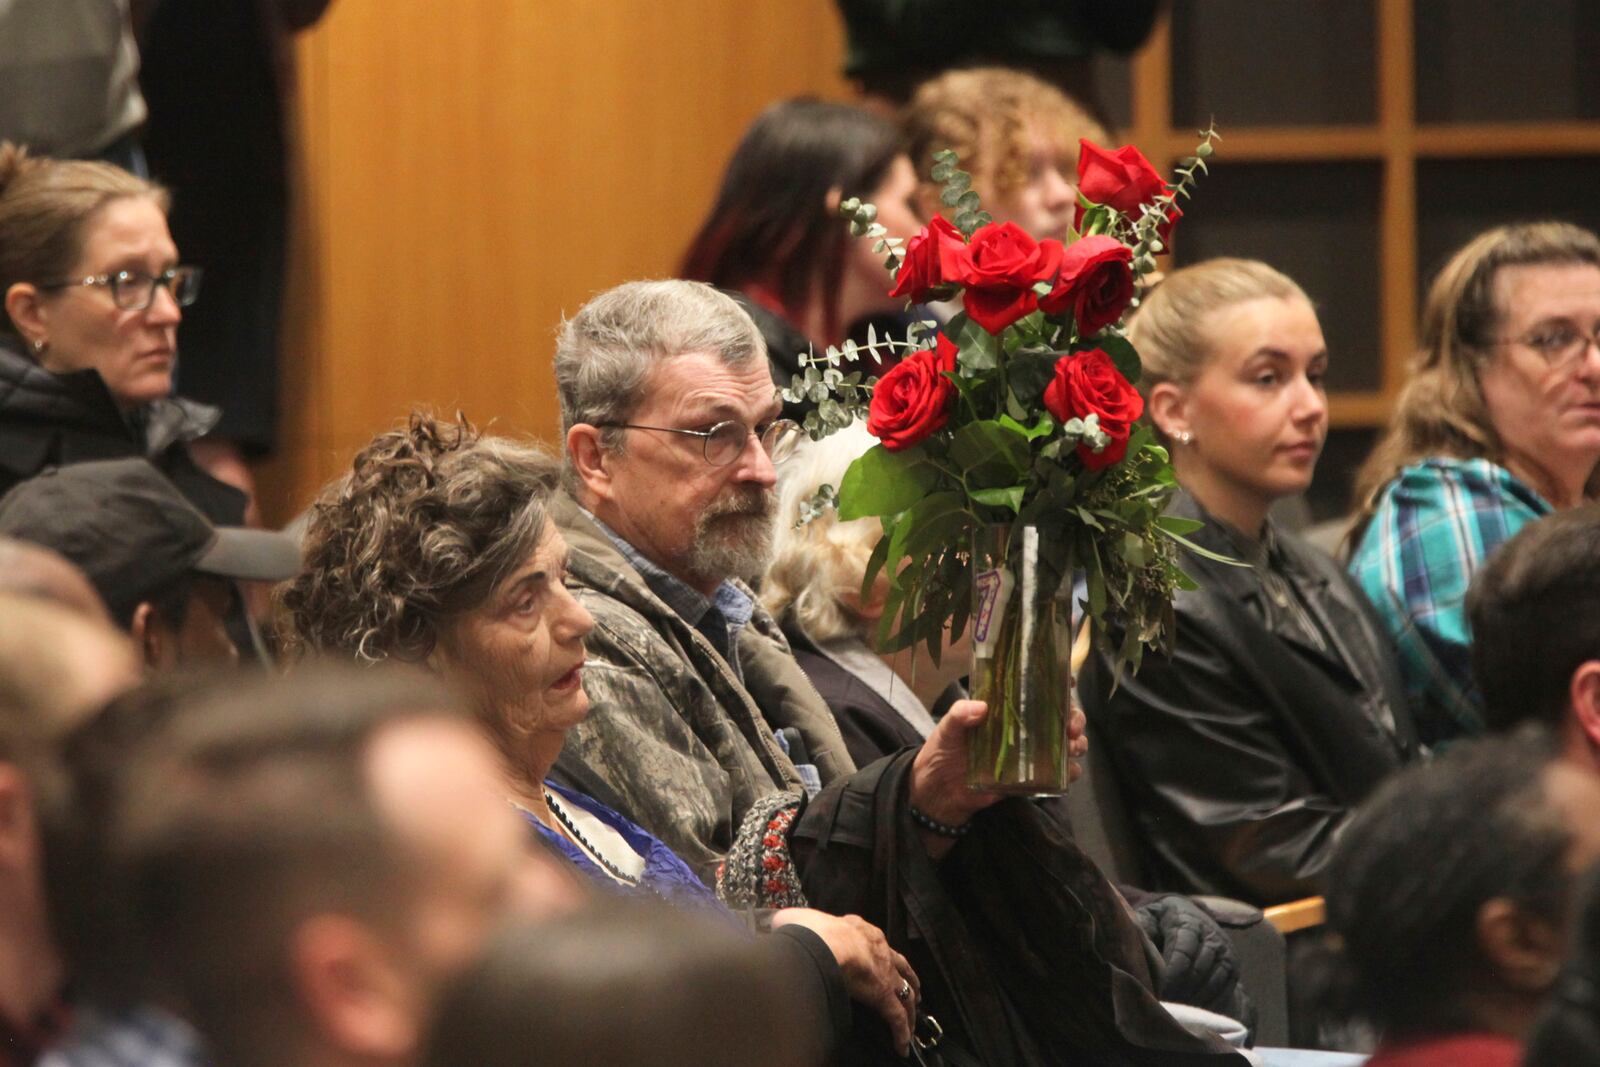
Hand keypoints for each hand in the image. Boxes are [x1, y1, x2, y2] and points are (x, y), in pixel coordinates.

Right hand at [771, 907, 919, 1054]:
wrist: (823, 942)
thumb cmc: (809, 931)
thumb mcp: (796, 919)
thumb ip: (791, 922)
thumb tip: (780, 925)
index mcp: (859, 930)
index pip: (874, 941)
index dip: (879, 953)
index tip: (881, 961)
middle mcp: (879, 949)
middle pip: (900, 966)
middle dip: (907, 978)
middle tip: (913, 991)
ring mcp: (884, 973)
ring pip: (904, 992)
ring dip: (910, 1007)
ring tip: (913, 1019)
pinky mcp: (883, 996)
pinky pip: (897, 1018)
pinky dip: (902, 1033)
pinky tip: (902, 1047)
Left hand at [909, 701, 1088, 853]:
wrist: (939, 792)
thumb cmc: (942, 751)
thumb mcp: (947, 728)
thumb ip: (960, 715)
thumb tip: (981, 707)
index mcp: (1007, 708)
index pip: (1037, 690)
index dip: (1058, 683)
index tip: (1070, 681)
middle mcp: (1023, 727)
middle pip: (1061, 715)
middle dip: (1075, 717)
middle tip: (1071, 727)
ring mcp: (1030, 752)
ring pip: (1066, 743)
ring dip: (1078, 743)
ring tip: (1072, 747)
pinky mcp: (1031, 777)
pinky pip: (1058, 773)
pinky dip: (1070, 772)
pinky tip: (1069, 770)